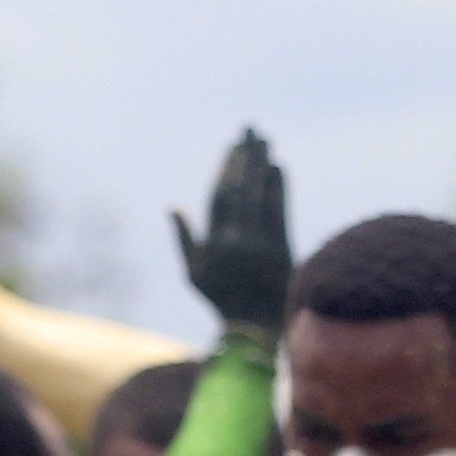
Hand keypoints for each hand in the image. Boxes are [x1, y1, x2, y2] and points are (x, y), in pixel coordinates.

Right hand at [169, 127, 291, 338]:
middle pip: (240, 187)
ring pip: (259, 195)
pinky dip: (279, 188)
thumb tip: (173, 207)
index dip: (226, 168)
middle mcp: (235, 238)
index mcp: (213, 241)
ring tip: (265, 140)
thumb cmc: (220, 300)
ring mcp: (260, 243)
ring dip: (262, 164)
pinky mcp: (282, 249)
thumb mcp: (193, 273)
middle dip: (245, 156)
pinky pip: (280, 211)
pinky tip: (279, 166)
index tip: (232, 147)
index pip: (219, 195)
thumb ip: (184, 239)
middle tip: (250, 129)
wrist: (253, 326)